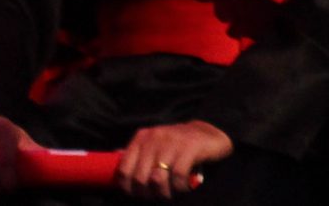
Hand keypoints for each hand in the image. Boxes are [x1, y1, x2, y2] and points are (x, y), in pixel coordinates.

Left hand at [117, 121, 231, 197]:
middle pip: (140, 178)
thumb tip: (116, 155)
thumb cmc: (178, 144)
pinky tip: (184, 188)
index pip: (123, 169)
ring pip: (157, 179)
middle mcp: (155, 137)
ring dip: (163, 193)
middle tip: (156, 197)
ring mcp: (172, 141)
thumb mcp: (156, 144)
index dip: (128, 188)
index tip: (138, 194)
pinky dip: (179, 187)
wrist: (211, 131)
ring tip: (169, 195)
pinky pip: (177, 176)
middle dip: (147, 194)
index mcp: (142, 137)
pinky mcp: (190, 147)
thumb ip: (138, 151)